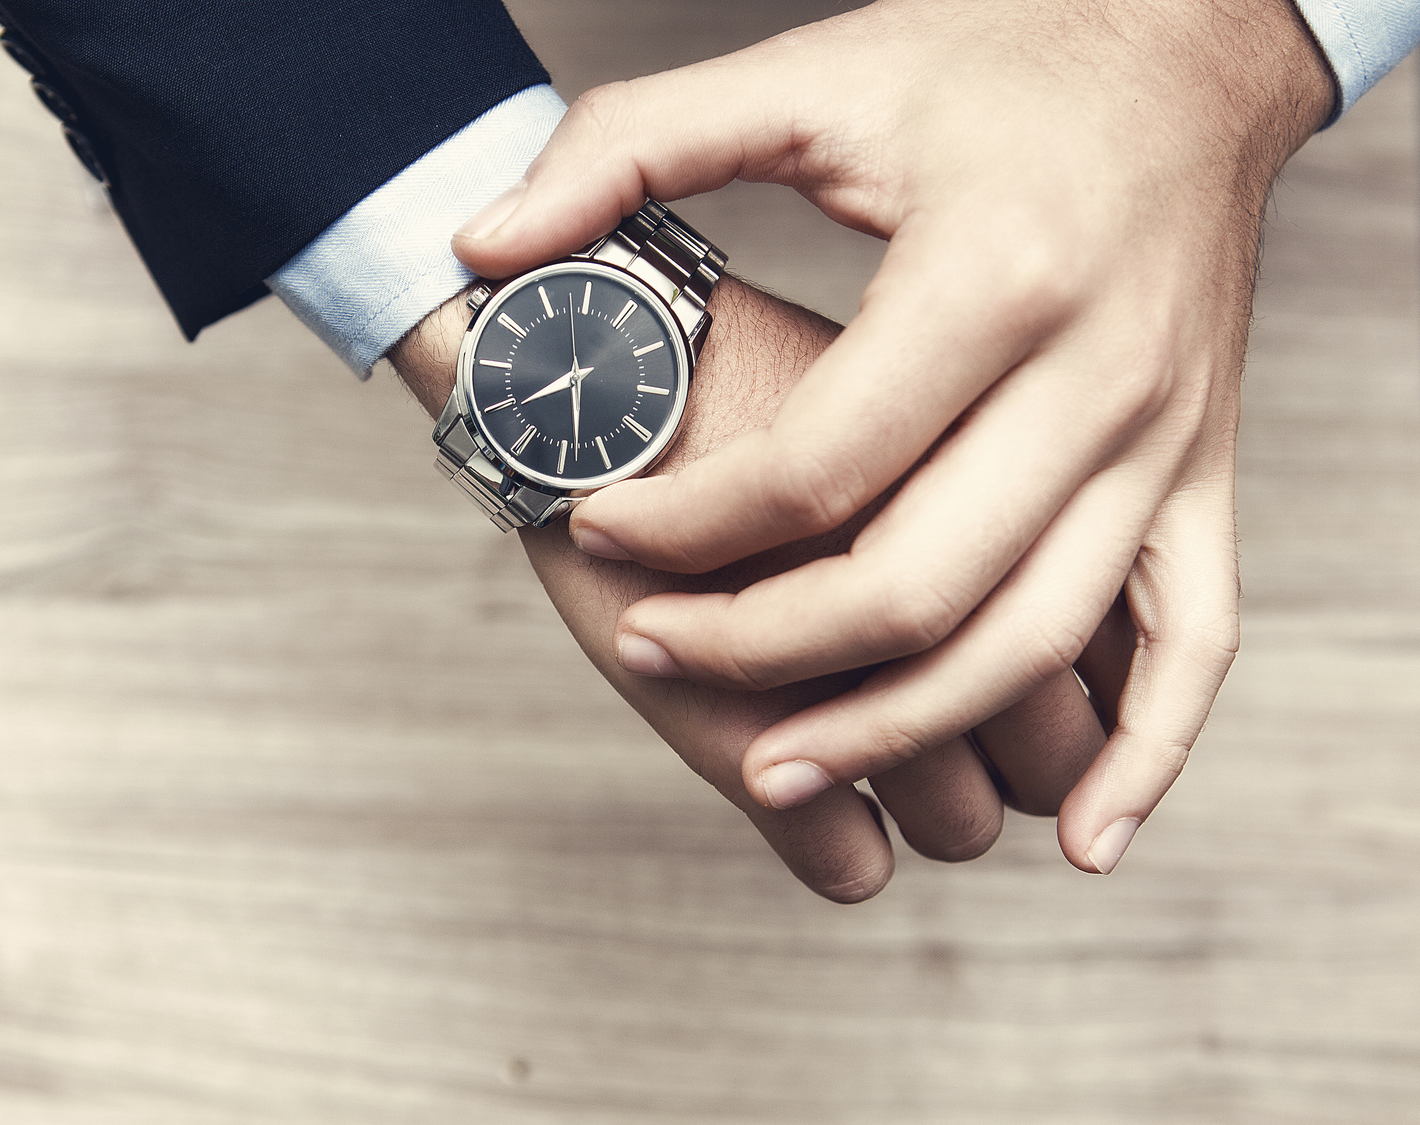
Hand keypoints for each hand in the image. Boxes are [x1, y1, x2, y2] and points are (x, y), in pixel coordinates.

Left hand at [451, 0, 1332, 871]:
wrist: (1184, 50)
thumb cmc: (994, 62)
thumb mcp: (810, 76)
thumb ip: (630, 146)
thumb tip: (484, 240)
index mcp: (995, 275)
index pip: (818, 465)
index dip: (687, 523)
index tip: (601, 519)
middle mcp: (1096, 373)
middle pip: (917, 581)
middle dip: (762, 650)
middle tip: (652, 649)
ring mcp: (1164, 436)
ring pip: (1032, 641)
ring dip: (899, 730)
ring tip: (780, 772)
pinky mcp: (1203, 469)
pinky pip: (1197, 640)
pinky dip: (1148, 754)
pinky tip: (1078, 837)